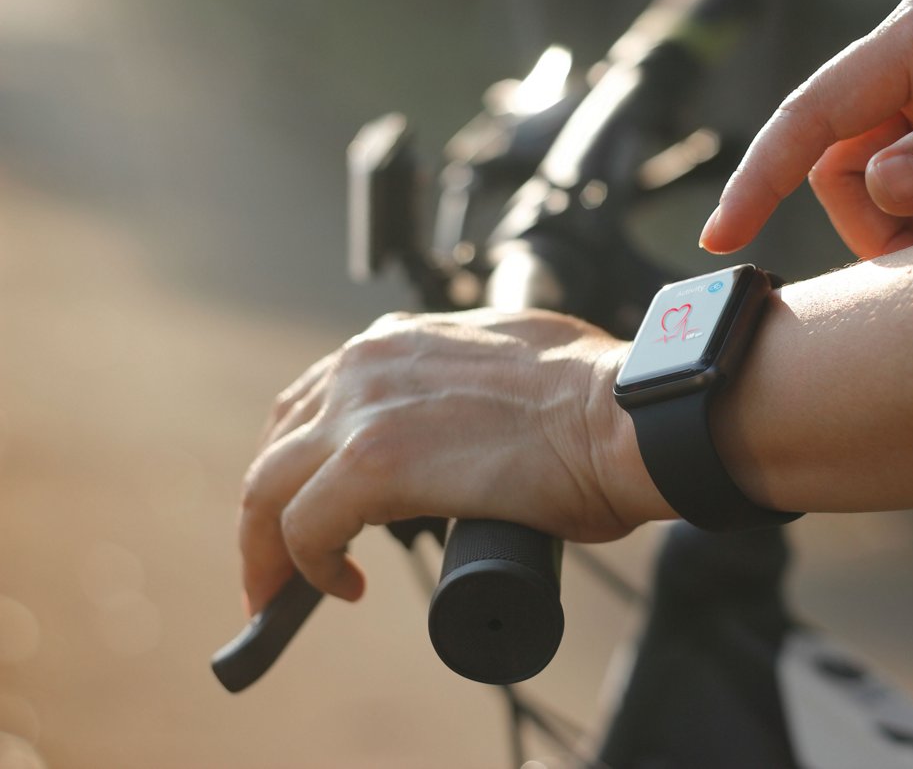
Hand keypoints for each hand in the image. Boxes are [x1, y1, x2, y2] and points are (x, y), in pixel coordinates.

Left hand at [238, 309, 656, 613]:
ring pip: (270, 486)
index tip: (309, 503)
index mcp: (400, 340)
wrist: (626, 414)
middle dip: (271, 506)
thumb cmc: (597, 398)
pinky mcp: (373, 463)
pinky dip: (308, 567)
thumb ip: (473, 384)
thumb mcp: (514, 361)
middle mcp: (367, 364)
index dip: (303, 460)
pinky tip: (341, 587)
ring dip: (268, 547)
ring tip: (287, 591)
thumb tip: (480, 425)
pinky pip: (303, 527)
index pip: (317, 398)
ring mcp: (364, 411)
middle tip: (282, 560)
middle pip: (279, 440)